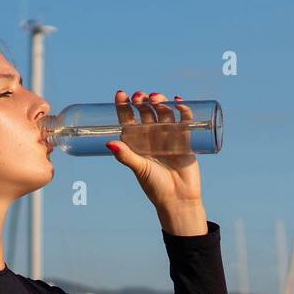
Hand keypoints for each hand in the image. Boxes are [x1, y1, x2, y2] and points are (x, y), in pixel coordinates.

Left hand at [106, 90, 203, 220]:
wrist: (178, 199)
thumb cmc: (155, 186)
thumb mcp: (139, 168)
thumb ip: (126, 156)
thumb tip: (109, 143)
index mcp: (137, 142)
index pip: (128, 119)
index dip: (124, 106)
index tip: (121, 94)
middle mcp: (151, 137)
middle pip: (146, 112)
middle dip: (142, 101)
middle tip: (140, 97)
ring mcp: (168, 137)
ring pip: (164, 113)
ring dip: (160, 102)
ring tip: (156, 98)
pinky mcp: (184, 140)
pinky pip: (183, 121)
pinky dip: (183, 110)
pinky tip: (179, 102)